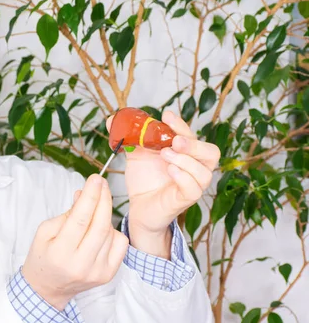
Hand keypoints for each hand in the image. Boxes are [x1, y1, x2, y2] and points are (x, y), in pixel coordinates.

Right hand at [21, 175, 128, 310]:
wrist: (48, 288)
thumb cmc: (43, 255)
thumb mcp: (44, 231)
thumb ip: (66, 213)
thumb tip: (85, 194)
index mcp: (60, 253)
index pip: (80, 219)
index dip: (90, 196)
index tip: (95, 178)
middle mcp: (81, 265)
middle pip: (100, 225)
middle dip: (103, 199)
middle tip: (101, 183)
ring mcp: (97, 272)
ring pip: (110, 232)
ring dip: (104, 215)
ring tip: (92, 212)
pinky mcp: (108, 275)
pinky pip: (120, 244)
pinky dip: (112, 231)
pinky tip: (101, 230)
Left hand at [106, 110, 219, 250]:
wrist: (137, 206)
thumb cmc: (144, 179)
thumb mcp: (135, 154)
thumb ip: (128, 136)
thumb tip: (111, 119)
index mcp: (185, 153)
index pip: (193, 135)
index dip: (181, 125)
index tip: (166, 115)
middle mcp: (194, 168)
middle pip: (211, 152)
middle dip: (193, 144)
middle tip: (174, 141)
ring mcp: (192, 185)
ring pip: (204, 172)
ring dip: (186, 160)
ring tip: (165, 155)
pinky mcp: (184, 200)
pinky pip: (194, 189)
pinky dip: (183, 178)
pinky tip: (170, 171)